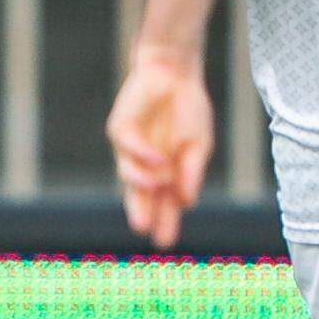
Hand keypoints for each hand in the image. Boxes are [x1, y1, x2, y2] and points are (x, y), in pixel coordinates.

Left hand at [106, 44, 212, 249]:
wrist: (175, 74)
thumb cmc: (188, 110)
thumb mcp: (198, 146)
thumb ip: (191, 172)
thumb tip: (186, 202)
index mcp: (166, 172)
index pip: (162, 203)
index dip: (164, 221)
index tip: (165, 243)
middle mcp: (145, 165)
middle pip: (140, 195)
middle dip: (144, 213)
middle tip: (148, 232)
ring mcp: (130, 148)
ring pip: (128, 172)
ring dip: (142, 182)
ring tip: (157, 188)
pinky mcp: (120, 129)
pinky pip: (128, 145)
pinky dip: (143, 154)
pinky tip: (160, 161)